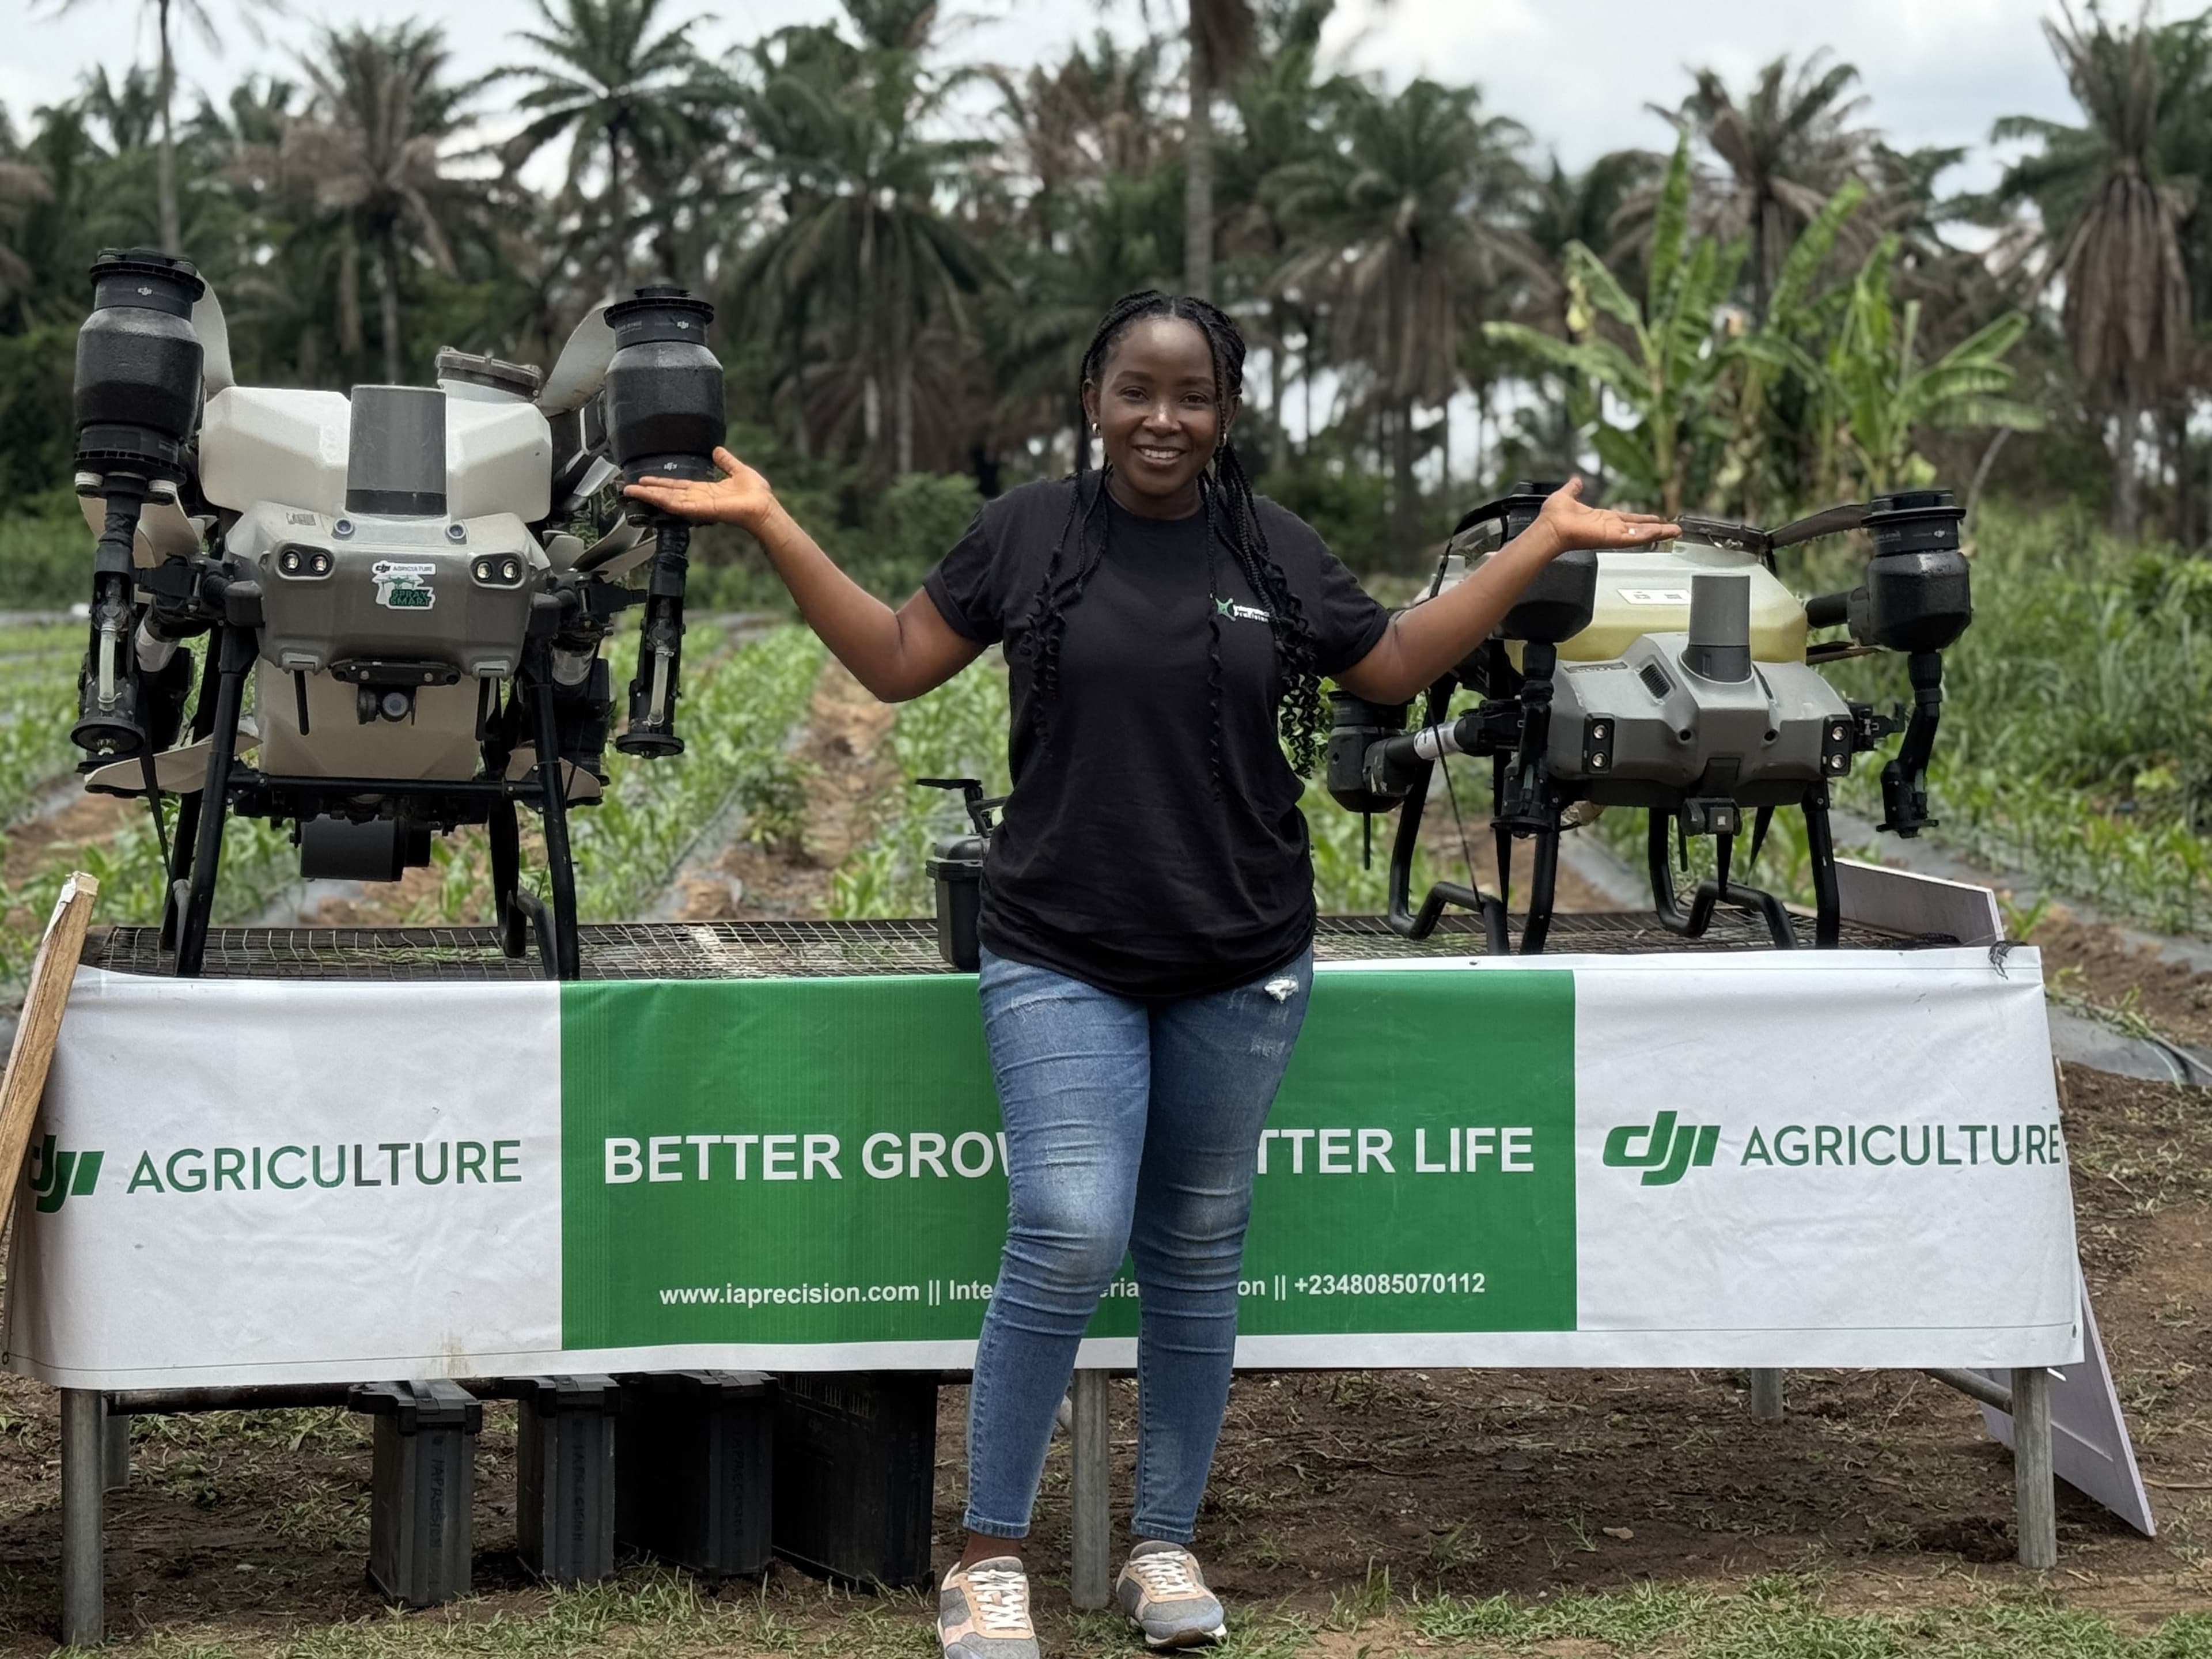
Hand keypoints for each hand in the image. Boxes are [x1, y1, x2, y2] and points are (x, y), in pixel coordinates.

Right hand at [622, 446, 776, 531]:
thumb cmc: (757, 494)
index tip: (645, 480)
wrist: (764, 508)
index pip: (678, 486)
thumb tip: (718, 450)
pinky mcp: (702, 510)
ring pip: (668, 499)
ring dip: (649, 495)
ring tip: (631, 491)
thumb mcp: (739, 470)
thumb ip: (726, 462)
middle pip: (668, 493)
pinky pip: (679, 505)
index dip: (661, 482)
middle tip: (628, 487)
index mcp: (705, 490)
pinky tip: (650, 497)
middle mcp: (698, 498)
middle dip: (648, 490)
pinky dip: (664, 501)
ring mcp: (698, 505)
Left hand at [1532, 476, 1677, 554]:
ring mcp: (1612, 534)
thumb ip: (1573, 489)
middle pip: (1638, 528)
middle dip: (1656, 528)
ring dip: (1659, 532)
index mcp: (1601, 518)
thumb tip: (1575, 481)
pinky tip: (1662, 532)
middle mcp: (1609, 527)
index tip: (1655, 518)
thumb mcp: (1566, 496)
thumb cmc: (1553, 517)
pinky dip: (1649, 535)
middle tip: (1672, 529)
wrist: (1549, 528)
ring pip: (1641, 534)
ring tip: (1675, 531)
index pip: (1627, 518)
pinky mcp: (1612, 539)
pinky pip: (1634, 537)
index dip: (1641, 518)